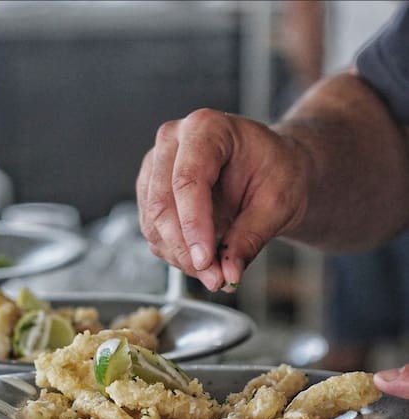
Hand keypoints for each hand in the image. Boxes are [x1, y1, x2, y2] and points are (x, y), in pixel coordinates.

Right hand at [136, 109, 311, 290]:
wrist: (272, 170)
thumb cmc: (278, 173)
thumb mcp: (278, 203)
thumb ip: (250, 237)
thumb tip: (228, 272)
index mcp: (207, 128)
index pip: (188, 180)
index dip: (194, 226)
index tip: (206, 261)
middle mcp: (174, 142)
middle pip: (161, 203)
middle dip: (185, 249)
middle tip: (214, 279)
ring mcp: (158, 166)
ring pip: (152, 222)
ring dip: (180, 256)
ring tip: (215, 273)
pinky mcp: (152, 191)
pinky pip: (153, 230)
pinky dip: (174, 253)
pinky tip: (202, 260)